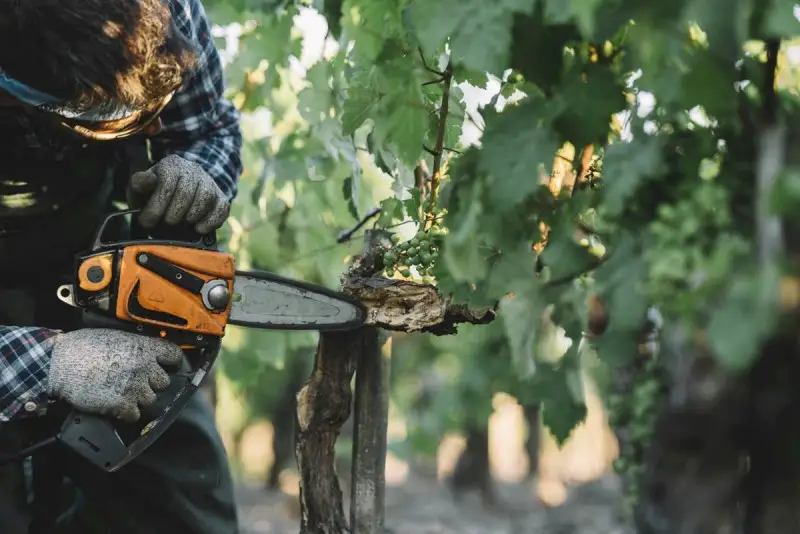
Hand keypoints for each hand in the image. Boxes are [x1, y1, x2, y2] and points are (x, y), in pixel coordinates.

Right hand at [46, 329, 183, 422]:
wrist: (61, 364)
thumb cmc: (83, 346)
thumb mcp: (116, 336)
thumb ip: (136, 345)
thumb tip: (145, 352)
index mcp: (144, 348)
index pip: (173, 355)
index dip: (171, 362)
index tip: (167, 366)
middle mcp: (144, 367)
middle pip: (163, 382)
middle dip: (151, 383)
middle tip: (136, 382)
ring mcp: (134, 386)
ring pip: (150, 400)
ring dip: (138, 399)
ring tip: (123, 393)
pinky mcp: (121, 404)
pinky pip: (135, 415)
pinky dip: (127, 413)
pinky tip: (117, 406)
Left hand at [126, 154, 230, 234]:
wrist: (177, 193)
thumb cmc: (155, 193)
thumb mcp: (140, 188)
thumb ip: (139, 184)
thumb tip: (149, 179)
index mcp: (171, 164)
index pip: (166, 185)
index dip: (156, 207)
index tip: (148, 222)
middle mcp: (193, 169)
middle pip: (186, 193)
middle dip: (174, 214)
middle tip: (167, 223)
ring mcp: (209, 182)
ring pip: (205, 198)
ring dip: (191, 216)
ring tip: (182, 223)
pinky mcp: (221, 196)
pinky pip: (222, 208)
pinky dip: (211, 221)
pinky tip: (199, 228)